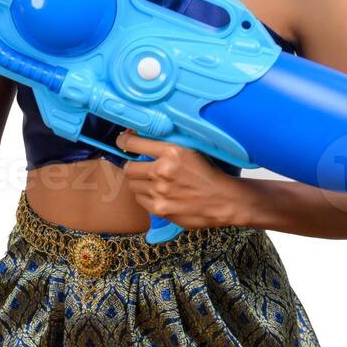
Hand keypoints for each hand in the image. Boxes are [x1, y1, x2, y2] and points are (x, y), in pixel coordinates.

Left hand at [117, 132, 250, 230]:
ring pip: (133, 185)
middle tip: (140, 167)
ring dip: (140, 183)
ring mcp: (160, 192)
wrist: (224, 200)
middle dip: (133, 166)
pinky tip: (159, 194)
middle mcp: (162, 170)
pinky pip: (140, 199)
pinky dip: (146, 196)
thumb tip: (138, 137)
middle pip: (129, 167)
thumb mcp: (190, 150)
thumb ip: (165, 146)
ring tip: (154, 183)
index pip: (133, 143)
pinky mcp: (160, 209)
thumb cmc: (208, 173)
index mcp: (171, 152)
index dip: (124, 141)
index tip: (122, 141)